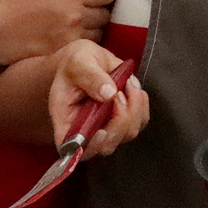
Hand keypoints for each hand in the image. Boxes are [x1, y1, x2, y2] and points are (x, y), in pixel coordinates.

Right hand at [0, 0, 112, 66]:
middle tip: (86, 8)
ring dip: (94, 27)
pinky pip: (88, 48)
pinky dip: (85, 42)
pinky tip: (73, 37)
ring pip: (100, 33)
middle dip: (99, 9)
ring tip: (79, 23)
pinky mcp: (66, 55)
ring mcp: (72, 39)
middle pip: (107, 14)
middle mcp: (76, 18)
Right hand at [47, 40, 147, 156]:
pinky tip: (132, 86)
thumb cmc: (76, 62)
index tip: (101, 131)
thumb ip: (91, 77)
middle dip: (120, 120)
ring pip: (127, 134)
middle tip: (118, 91)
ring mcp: (107, 128)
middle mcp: (86, 130)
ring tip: (125, 83)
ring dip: (133, 108)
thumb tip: (109, 93)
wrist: (89, 59)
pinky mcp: (124, 120)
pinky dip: (141, 103)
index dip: (88, 147)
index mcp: (65, 120)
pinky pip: (140, 121)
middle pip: (106, 145)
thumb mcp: (78, 62)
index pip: (71, 148)